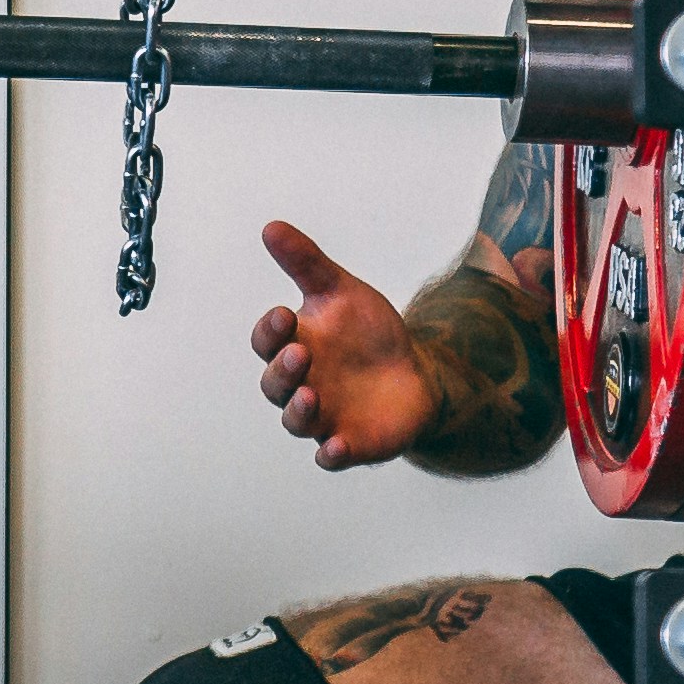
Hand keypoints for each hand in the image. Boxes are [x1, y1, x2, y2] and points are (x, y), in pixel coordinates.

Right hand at [248, 220, 433, 470]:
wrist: (416, 373)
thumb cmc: (368, 333)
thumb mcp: (342, 292)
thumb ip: (306, 263)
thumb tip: (271, 227)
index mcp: (293, 346)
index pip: (267, 341)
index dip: (270, 332)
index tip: (285, 314)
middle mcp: (299, 385)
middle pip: (274, 383)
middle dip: (283, 370)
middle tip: (302, 352)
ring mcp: (322, 417)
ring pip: (296, 421)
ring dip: (298, 410)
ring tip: (311, 396)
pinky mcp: (348, 443)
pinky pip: (330, 456)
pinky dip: (330, 454)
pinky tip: (335, 447)